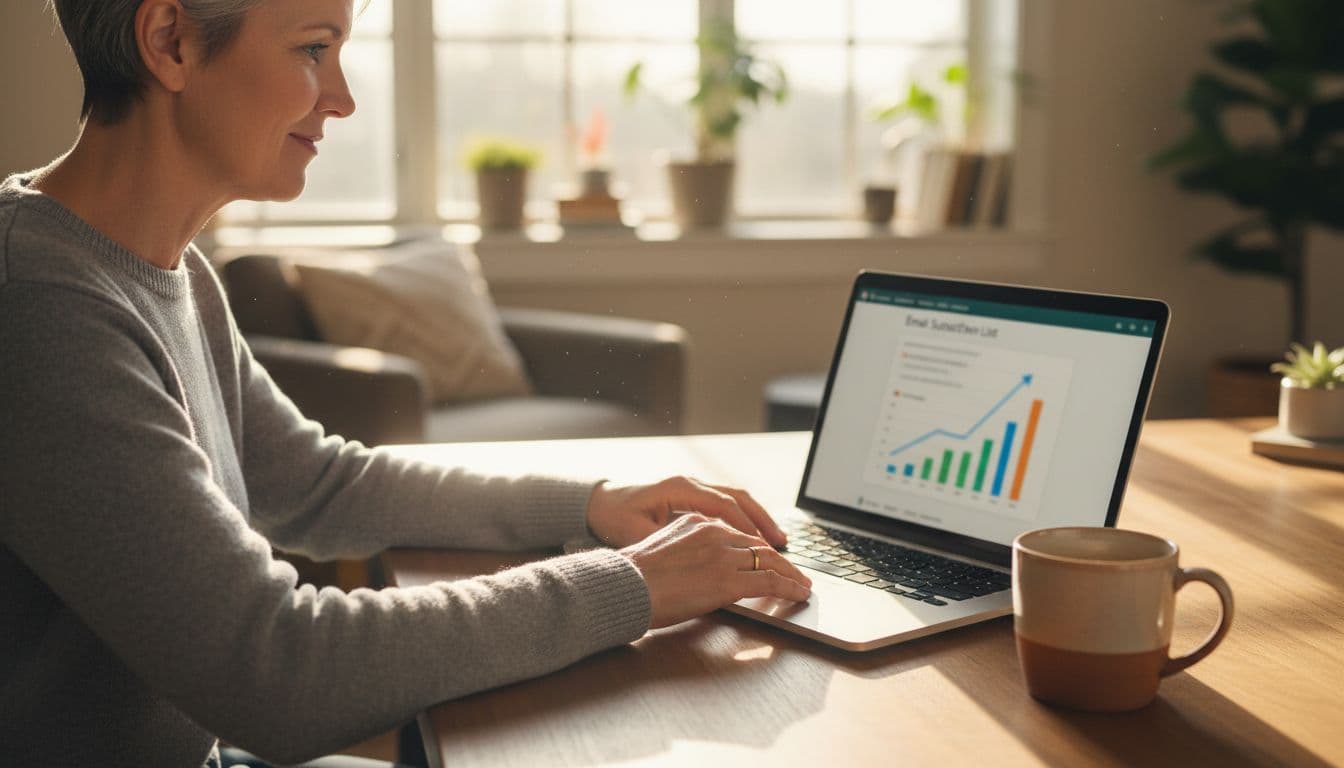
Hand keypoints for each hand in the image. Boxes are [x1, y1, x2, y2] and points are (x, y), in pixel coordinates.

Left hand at [585, 476, 787, 549]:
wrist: (599, 503)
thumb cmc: (615, 518)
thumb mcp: (636, 533)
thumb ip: (667, 541)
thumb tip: (693, 555)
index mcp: (681, 488)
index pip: (725, 506)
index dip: (748, 527)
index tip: (766, 548)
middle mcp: (692, 484)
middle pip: (739, 498)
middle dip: (763, 522)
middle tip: (783, 545)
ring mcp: (694, 488)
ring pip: (736, 500)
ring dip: (758, 520)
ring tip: (778, 542)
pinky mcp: (692, 498)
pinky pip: (727, 506)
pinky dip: (744, 520)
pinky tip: (754, 539)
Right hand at [620, 514, 812, 627]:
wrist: (623, 586)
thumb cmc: (633, 577)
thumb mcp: (662, 551)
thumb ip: (687, 552)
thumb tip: (698, 568)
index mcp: (697, 522)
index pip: (738, 533)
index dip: (758, 548)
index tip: (769, 558)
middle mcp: (713, 532)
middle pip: (759, 545)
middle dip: (781, 561)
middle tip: (795, 573)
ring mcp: (723, 555)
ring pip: (769, 561)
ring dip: (790, 575)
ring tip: (802, 586)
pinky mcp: (729, 580)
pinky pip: (770, 582)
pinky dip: (789, 588)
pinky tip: (799, 595)